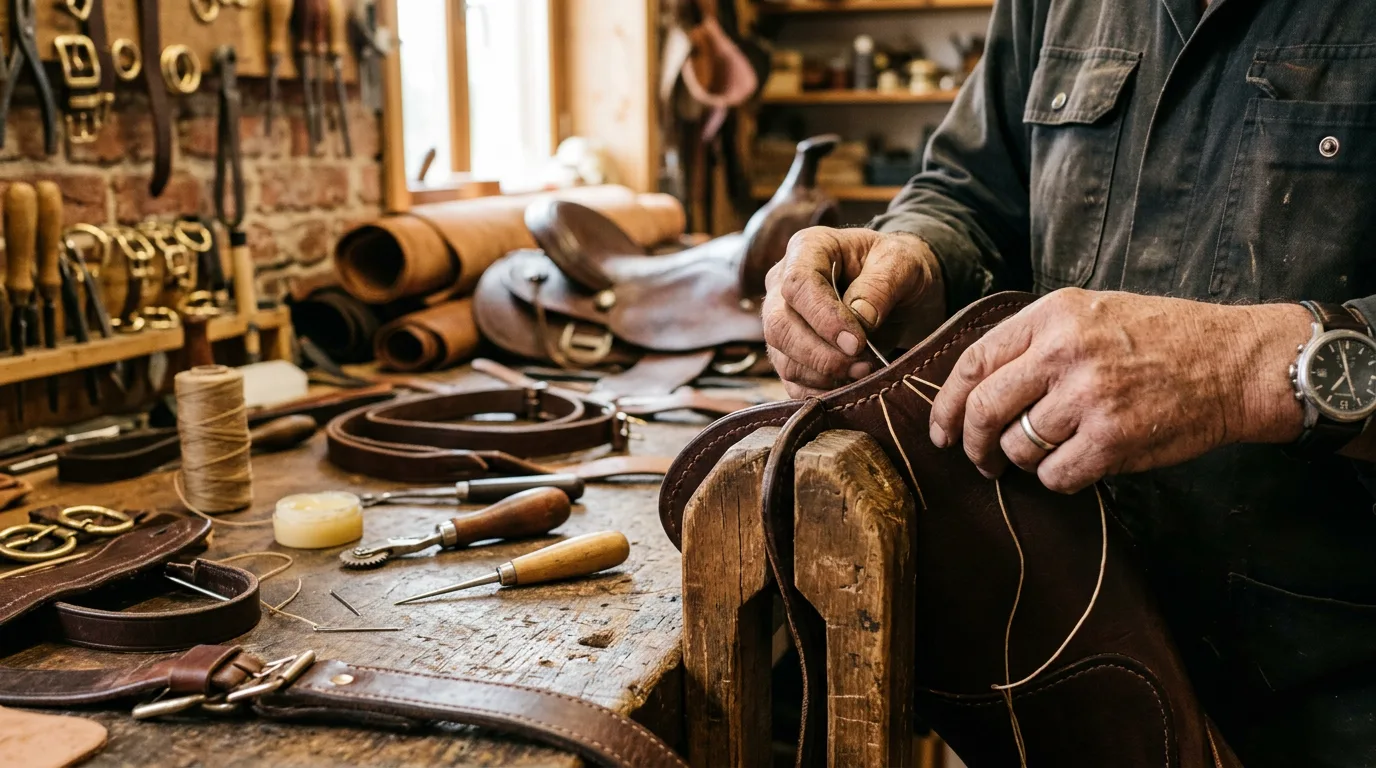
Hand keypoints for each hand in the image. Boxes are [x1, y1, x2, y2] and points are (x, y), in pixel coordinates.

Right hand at [762, 227, 944, 398]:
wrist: (899, 288)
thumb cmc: (897, 268)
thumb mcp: (901, 263)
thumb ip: (881, 285)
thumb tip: (861, 320)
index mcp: (807, 249)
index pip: (797, 286)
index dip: (824, 318)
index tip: (857, 342)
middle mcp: (782, 284)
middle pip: (779, 326)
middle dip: (820, 354)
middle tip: (862, 364)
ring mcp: (781, 320)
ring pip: (782, 358)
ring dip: (822, 375)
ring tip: (863, 371)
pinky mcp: (788, 352)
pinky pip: (790, 380)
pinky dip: (818, 391)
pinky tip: (848, 385)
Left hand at [927, 289, 1312, 492]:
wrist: (1233, 362)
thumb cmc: (1161, 339)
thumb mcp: (1092, 313)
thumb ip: (1036, 341)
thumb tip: (976, 387)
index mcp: (1053, 316)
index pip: (974, 362)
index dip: (948, 404)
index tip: (941, 431)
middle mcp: (1065, 352)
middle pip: (985, 409)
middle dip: (972, 443)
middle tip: (979, 459)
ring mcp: (1088, 397)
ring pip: (1018, 446)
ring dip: (1022, 461)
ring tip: (1045, 454)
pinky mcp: (1112, 439)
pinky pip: (1055, 475)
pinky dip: (1058, 478)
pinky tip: (1077, 465)